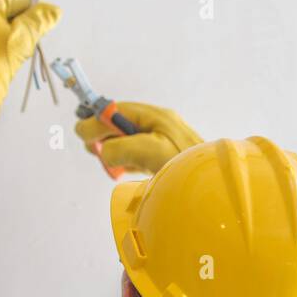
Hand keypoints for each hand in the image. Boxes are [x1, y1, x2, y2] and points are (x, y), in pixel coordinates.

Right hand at [75, 103, 203, 174]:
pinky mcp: (164, 160)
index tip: (84, 135)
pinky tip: (127, 171)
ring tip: (112, 164)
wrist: (213, 186)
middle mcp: (159, 126)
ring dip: (115, 152)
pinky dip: (127, 163)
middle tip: (95, 151)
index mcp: (157, 116)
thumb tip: (102, 151)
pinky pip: (137, 157)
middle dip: (104, 137)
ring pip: (127, 142)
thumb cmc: (186, 165)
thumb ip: (121, 147)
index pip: (117, 110)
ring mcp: (162, 143)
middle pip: (120, 125)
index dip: (97, 121)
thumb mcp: (150, 151)